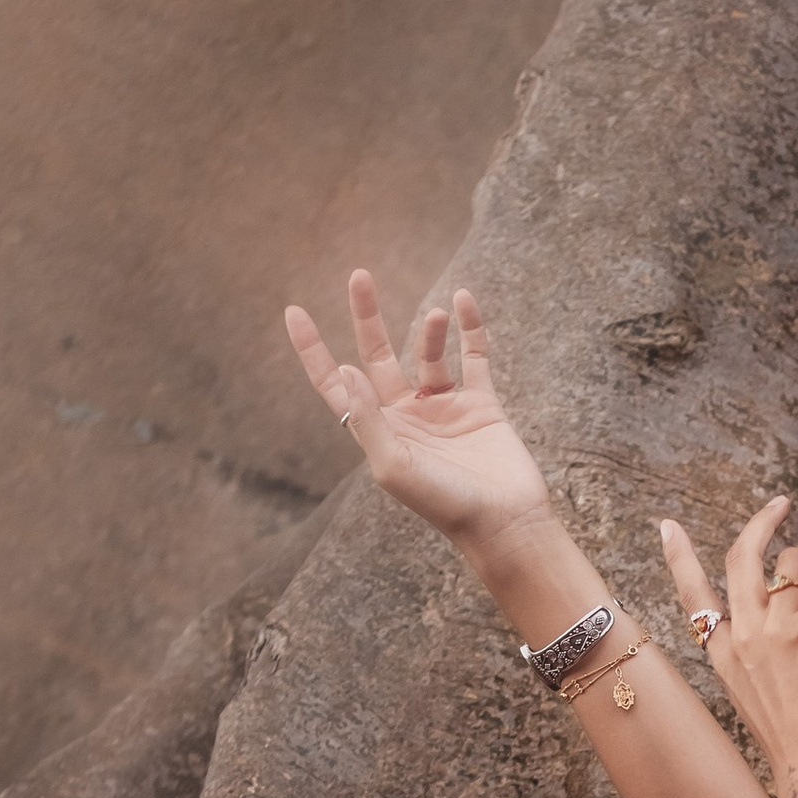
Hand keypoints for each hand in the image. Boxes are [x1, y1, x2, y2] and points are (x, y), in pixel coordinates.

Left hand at [283, 271, 549, 548]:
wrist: (502, 522)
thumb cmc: (443, 503)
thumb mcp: (393, 465)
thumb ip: (368, 418)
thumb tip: (346, 368)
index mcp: (378, 431)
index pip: (337, 384)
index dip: (313, 351)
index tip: (295, 311)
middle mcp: (407, 416)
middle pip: (379, 355)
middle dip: (367, 316)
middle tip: (359, 276)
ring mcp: (445, 408)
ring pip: (429, 353)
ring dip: (430, 330)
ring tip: (437, 315)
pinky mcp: (482, 404)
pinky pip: (474, 356)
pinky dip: (470, 328)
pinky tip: (463, 300)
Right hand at [660, 492, 797, 797]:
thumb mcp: (760, 709)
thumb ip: (760, 673)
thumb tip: (781, 658)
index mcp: (725, 659)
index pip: (693, 598)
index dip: (679, 559)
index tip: (668, 528)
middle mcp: (744, 635)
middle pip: (739, 559)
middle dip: (758, 525)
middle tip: (777, 506)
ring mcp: (777, 626)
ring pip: (784, 558)